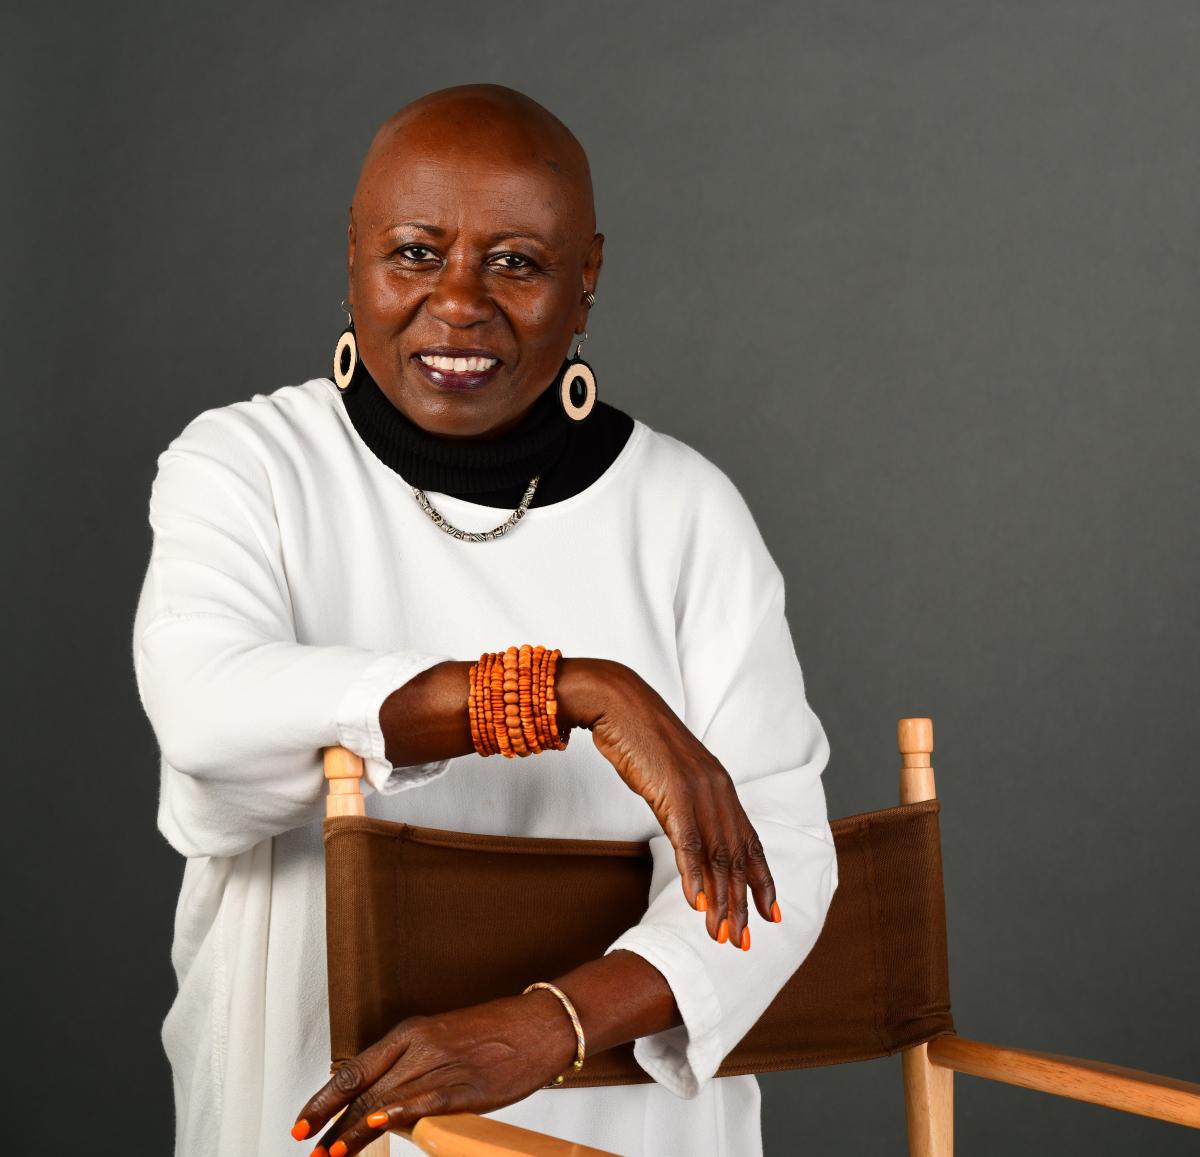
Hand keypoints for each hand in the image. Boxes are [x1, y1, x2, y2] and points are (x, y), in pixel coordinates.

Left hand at [290, 990, 577, 1154]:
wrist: (540, 1024)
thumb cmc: (496, 1034)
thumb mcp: (444, 1039)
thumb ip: (412, 1065)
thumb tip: (380, 1100)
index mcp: (411, 1032)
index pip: (353, 1069)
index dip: (323, 1100)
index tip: (302, 1124)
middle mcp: (419, 1045)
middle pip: (361, 1087)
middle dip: (330, 1124)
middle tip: (310, 1151)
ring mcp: (441, 1063)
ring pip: (383, 1100)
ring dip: (351, 1134)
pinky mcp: (464, 1084)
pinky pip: (421, 1100)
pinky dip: (392, 1114)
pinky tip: (373, 1126)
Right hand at [556, 659, 780, 952]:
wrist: (619, 703)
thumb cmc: (639, 738)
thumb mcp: (669, 774)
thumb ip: (684, 802)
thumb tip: (688, 830)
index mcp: (721, 786)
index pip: (750, 841)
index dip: (762, 879)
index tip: (772, 914)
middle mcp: (718, 789)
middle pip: (737, 856)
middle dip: (743, 903)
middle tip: (744, 942)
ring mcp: (698, 790)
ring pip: (717, 855)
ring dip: (721, 900)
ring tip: (721, 936)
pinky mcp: (673, 790)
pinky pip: (688, 841)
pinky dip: (694, 875)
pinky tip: (696, 903)